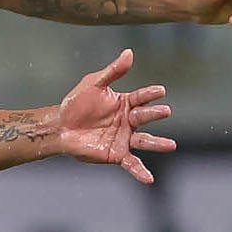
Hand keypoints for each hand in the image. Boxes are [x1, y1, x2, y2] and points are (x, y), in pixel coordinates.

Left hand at [56, 50, 176, 183]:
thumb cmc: (76, 103)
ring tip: (171, 145)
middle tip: (165, 111)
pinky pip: (131, 163)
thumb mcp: (94, 84)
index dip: (150, 94)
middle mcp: (128, 121)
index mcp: (124, 103)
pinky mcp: (116, 154)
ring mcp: (124, 139)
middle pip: (144, 118)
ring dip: (157, 144)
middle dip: (154, 114)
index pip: (141, 98)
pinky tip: (149, 178)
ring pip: (144, 141)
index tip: (160, 91)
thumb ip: (113, 71)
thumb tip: (129, 52)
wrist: (60, 126)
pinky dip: (140, 171)